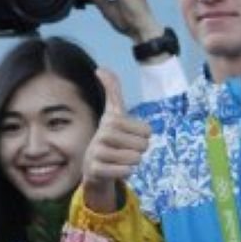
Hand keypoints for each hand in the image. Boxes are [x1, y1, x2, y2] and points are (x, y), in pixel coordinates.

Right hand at [81, 69, 150, 211]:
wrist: (93, 166)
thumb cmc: (110, 138)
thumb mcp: (113, 113)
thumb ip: (112, 90)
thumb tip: (100, 68)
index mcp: (111, 119)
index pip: (147, 131)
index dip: (143, 136)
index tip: (129, 135)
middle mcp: (102, 133)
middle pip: (143, 145)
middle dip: (138, 150)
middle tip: (124, 150)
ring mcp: (97, 152)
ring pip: (135, 159)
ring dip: (132, 162)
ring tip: (119, 159)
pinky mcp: (95, 170)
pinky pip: (126, 172)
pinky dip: (125, 173)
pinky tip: (115, 169)